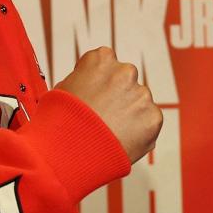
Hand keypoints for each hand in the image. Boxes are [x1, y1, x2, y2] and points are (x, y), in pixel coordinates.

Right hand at [54, 46, 162, 162]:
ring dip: (129, 114)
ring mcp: (142, 94)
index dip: (98, 81)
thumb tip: (90, 86)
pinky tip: (119, 141)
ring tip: (108, 134)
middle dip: (118, 96)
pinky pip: (148, 123)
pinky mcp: (153, 117)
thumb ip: (83, 80)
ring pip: (139, 102)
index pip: (106, 63)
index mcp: (102, 59)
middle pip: (126, 81)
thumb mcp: (62, 89)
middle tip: (103, 117)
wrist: (68, 153)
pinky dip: (139, 132)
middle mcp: (126, 71)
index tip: (92, 96)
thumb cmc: (59, 121)